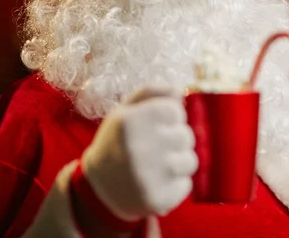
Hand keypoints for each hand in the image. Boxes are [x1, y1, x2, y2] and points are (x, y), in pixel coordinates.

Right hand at [80, 88, 197, 219]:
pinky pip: (186, 185)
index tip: (155, 125)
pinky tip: (156, 182)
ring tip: (157, 165)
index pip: (175, 110)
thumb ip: (151, 92)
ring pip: (190, 161)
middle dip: (175, 139)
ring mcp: (148, 177)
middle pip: (186, 135)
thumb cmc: (118, 140)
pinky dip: (175, 184)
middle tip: (154, 147)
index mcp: (130, 122)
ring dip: (178, 162)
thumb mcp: (125, 110)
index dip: (169, 116)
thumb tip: (179, 88)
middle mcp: (139, 148)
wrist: (97, 186)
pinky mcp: (157, 200)